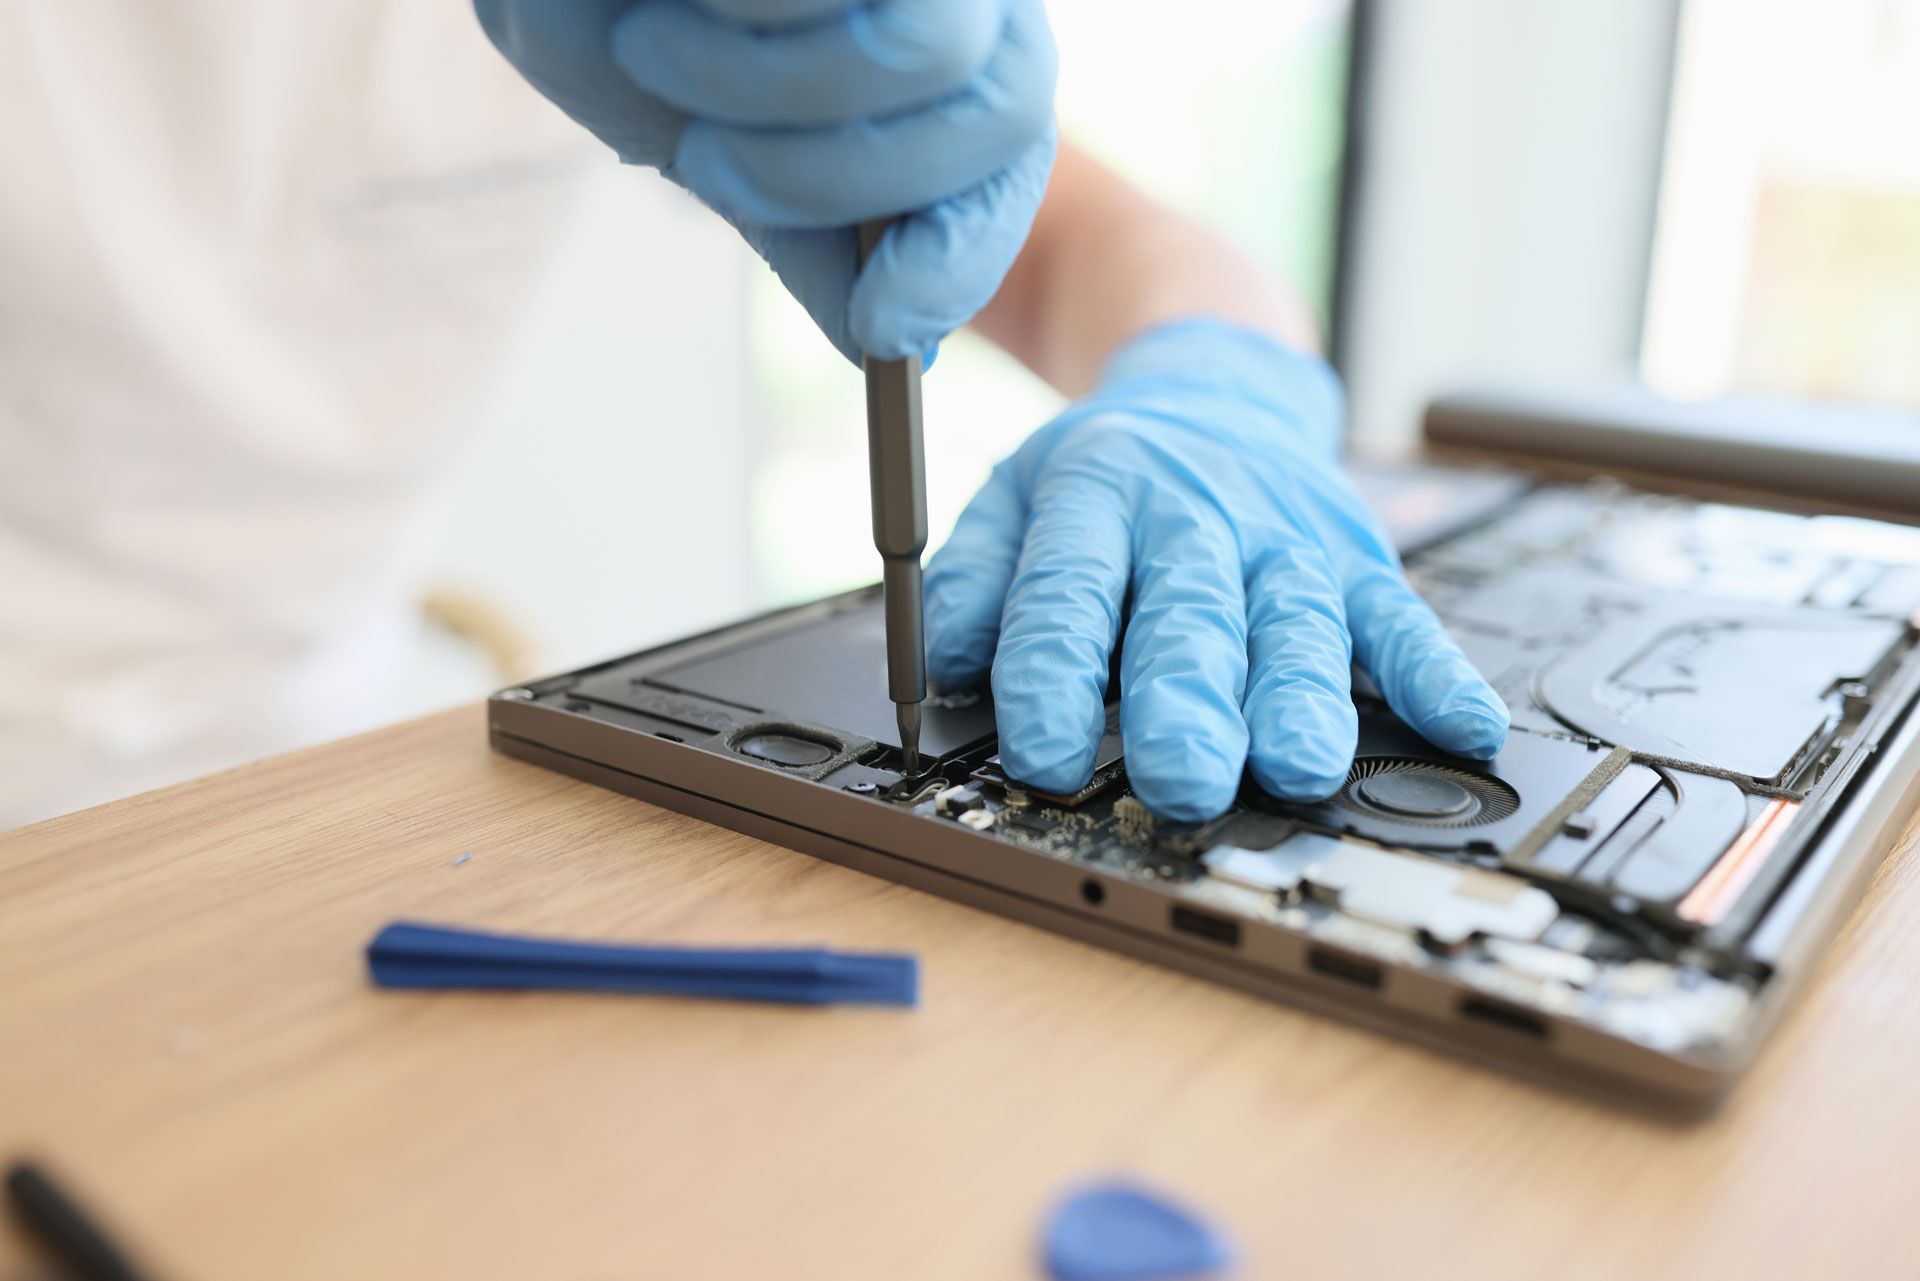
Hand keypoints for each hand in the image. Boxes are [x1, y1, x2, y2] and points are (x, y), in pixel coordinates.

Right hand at [474, 0, 1056, 361]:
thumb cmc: (614, 16)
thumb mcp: (714, 144)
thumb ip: (809, 235)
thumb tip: (884, 342)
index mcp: (942, 38)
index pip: (1013, 150)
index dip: (964, 254)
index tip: (885, 325)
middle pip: (1005, 110)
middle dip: (833, 180)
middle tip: (705, 162)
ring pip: (928, 52)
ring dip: (758, 88)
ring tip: (648, 45)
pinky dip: (740, 13)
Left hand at [924, 320, 1510, 821]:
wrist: (1209, 384)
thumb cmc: (1107, 472)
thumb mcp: (1014, 498)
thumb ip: (973, 581)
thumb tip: (939, 662)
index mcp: (1099, 496)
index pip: (1069, 594)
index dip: (1054, 677)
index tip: (1045, 756)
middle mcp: (1198, 518)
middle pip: (1191, 615)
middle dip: (1186, 701)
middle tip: (1181, 776)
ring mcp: (1288, 539)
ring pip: (1297, 623)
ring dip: (1301, 697)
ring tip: (1300, 766)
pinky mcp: (1358, 557)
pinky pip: (1402, 617)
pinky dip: (1436, 671)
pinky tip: (1463, 726)